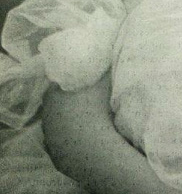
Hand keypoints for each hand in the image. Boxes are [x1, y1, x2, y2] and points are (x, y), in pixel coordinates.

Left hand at [41, 74, 178, 193]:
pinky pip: (65, 143)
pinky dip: (74, 139)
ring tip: (92, 119)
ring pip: (60, 124)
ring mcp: (49, 138)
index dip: (75, 79)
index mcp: (53, 94)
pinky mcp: (56, 156)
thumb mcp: (105, 78)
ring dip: (72, 121)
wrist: (95, 148)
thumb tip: (110, 49)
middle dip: (72, 100)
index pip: (61, 81)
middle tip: (92, 98)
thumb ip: (105, 64)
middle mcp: (46, 115)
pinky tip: (88, 137)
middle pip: (59, 103)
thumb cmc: (98, 108)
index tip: (88, 79)